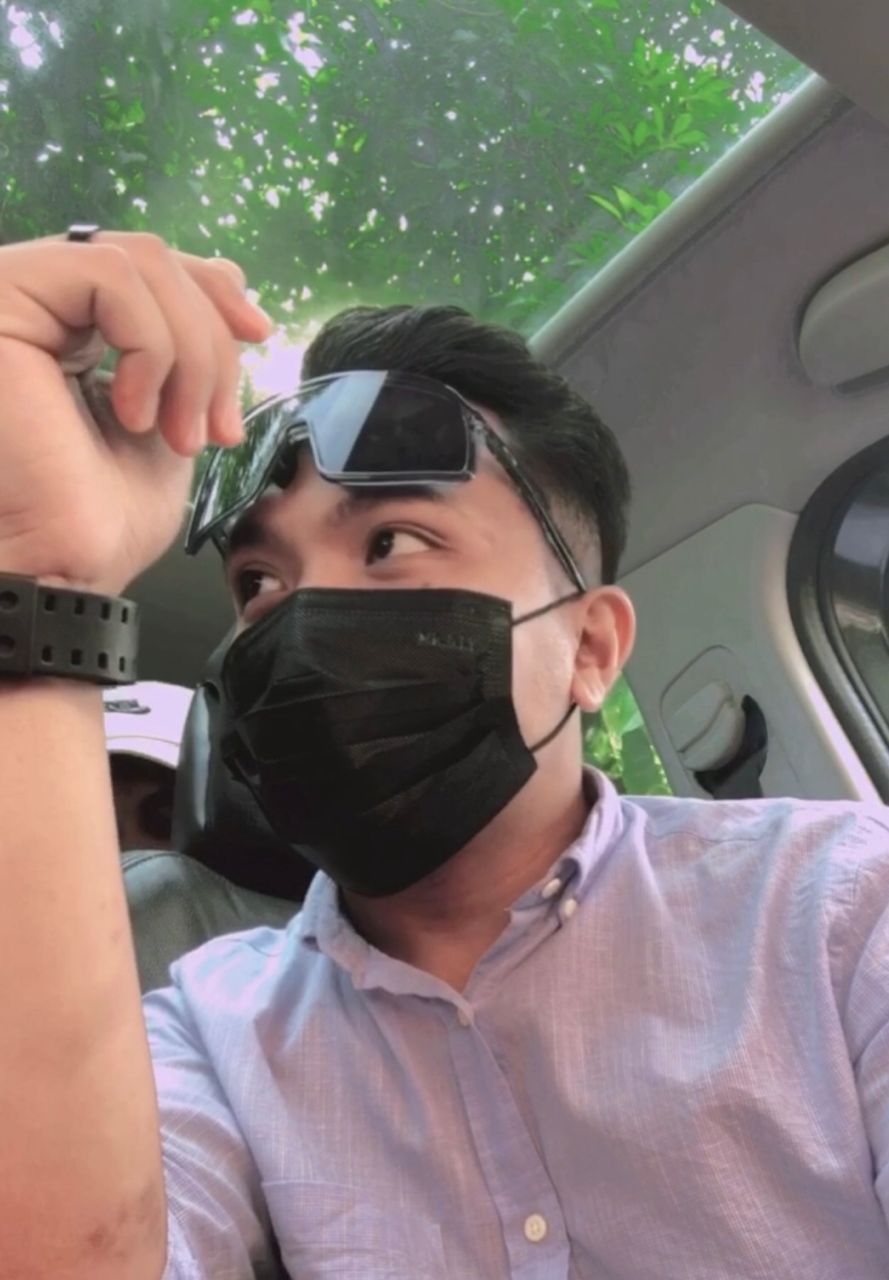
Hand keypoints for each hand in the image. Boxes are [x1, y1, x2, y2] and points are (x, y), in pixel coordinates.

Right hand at [0, 231, 270, 594]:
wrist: (64, 567)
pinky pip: (109, 276)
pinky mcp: (1, 298)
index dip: (214, 289)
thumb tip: (231, 282)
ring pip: (137, 262)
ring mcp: (14, 296)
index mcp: (69, 325)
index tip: (260, 335)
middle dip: (212, 340)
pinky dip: (150, 346)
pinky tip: (136, 416)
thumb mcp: (172, 410)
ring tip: (181, 434)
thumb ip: (188, 347)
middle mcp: (36, 302)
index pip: (151, 266)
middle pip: (154, 260)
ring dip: (190, 353)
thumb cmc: (105, 516)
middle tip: (219, 426)